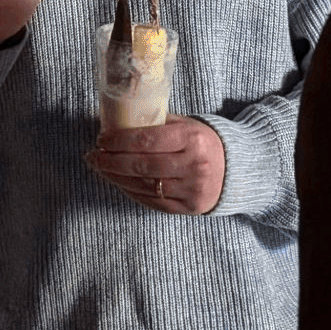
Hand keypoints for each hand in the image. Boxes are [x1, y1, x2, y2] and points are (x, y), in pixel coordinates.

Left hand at [87, 116, 227, 214]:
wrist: (237, 170)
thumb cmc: (205, 142)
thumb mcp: (188, 125)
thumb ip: (158, 124)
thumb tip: (120, 121)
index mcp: (192, 139)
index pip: (146, 140)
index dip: (118, 141)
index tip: (101, 139)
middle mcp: (193, 166)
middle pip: (141, 165)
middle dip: (110, 161)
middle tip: (92, 156)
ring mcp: (191, 190)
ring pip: (143, 186)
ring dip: (116, 177)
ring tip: (100, 168)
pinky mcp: (189, 208)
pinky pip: (152, 202)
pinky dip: (131, 191)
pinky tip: (118, 182)